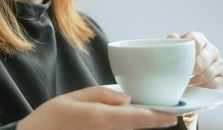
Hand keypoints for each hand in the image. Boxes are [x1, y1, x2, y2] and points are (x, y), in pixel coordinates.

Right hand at [17, 86, 177, 129]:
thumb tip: (126, 98)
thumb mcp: (73, 98)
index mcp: (100, 118)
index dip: (158, 116)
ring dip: (138, 126)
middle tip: (167, 117)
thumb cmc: (49, 120)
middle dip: (153, 122)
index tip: (173, 115)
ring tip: (149, 118)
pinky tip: (127, 122)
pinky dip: (125, 129)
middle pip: (137, 128)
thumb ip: (101, 96)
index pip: (138, 117)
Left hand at [167, 32, 222, 89]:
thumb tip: (173, 37)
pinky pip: (214, 85)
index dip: (188, 51)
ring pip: (209, 73)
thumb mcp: (174, 50)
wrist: (187, 75)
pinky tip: (194, 88)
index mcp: (200, 40)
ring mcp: (219, 64)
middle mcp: (212, 50)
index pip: (196, 41)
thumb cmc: (180, 60)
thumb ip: (172, 42)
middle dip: (191, 69)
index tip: (180, 60)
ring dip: (195, 80)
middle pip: (203, 59)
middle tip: (181, 75)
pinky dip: (202, 88)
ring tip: (185, 83)